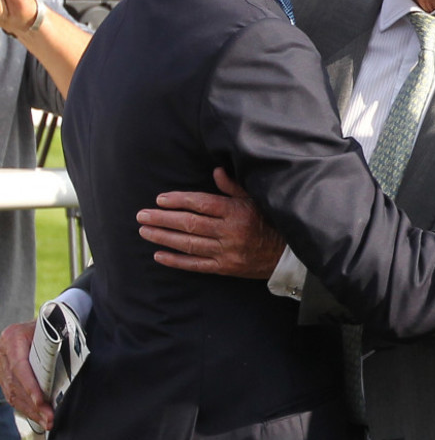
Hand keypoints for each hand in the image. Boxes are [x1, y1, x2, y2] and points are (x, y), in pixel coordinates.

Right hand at [0, 321, 52, 430]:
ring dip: (30, 410)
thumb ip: (56, 341)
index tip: (40, 401)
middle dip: (33, 404)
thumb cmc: (50, 324)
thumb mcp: (51, 327)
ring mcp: (0, 364)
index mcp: (12, 337)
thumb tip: (73, 357)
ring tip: (47, 422)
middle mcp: (3, 352)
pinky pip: (12, 395)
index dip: (29, 386)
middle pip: (16, 384)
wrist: (40, 321)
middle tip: (50, 418)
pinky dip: (26, 408)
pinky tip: (38, 417)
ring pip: (13, 393)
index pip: (19, 366)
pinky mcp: (3, 375)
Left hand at [137, 167, 285, 276]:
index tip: (160, 199)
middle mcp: (230, 232)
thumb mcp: (255, 199)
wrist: (287, 255)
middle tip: (142, 216)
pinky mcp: (225, 268)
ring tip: (144, 232)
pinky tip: (159, 255)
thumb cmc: (269, 222)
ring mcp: (226, 252)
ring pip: (189, 244)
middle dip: (163, 219)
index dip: (178, 201)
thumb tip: (216, 171)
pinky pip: (197, 265)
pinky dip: (177, 261)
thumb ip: (233, 187)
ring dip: (164, 238)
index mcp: (236, 212)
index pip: (201, 204)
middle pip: (190, 224)